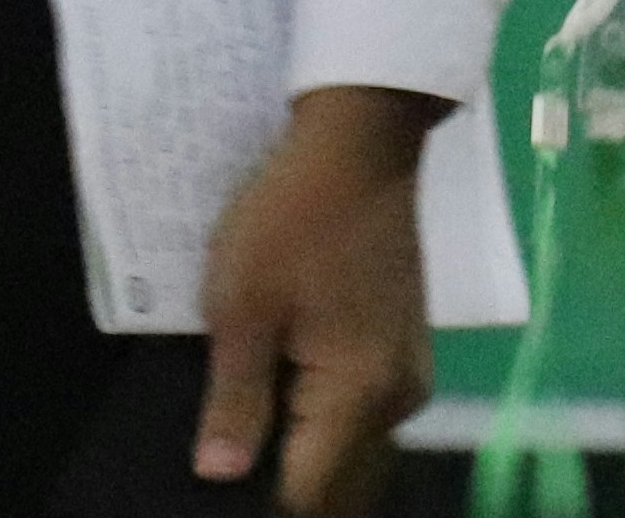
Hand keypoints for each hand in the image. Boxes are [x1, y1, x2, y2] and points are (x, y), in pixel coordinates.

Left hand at [194, 85, 437, 508]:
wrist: (359, 143)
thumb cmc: (290, 219)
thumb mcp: (241, 306)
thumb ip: (234, 400)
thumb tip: (218, 476)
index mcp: (360, 397)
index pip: (308, 494)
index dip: (257, 497)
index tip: (215, 479)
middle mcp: (398, 402)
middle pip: (341, 485)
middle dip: (285, 483)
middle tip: (226, 448)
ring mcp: (409, 376)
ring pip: (356, 454)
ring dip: (308, 456)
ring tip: (246, 427)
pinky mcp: (405, 350)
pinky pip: (365, 417)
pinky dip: (326, 424)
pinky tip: (282, 398)